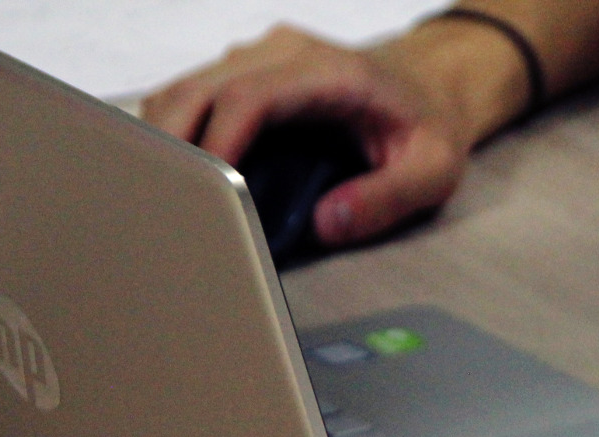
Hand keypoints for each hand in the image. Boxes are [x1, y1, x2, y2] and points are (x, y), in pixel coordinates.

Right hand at [142, 23, 525, 246]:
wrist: (432, 84)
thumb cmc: (430, 126)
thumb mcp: (432, 171)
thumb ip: (386, 199)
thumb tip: (326, 224)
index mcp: (330, 72)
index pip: (251, 98)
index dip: (218, 144)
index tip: (204, 194)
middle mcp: (286, 52)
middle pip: (201, 87)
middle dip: (173, 144)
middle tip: (166, 206)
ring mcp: (261, 55)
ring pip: (188, 88)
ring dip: (167, 138)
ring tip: (167, 196)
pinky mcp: (248, 70)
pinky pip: (196, 95)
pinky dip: (179, 131)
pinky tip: (182, 175)